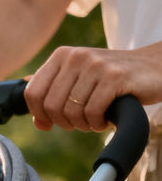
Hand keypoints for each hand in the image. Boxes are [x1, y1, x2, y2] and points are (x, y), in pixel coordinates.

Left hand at [25, 44, 161, 131]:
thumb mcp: (79, 80)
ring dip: (83, 124)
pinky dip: (97, 123)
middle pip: (51, 105)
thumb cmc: (112, 79)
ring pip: (71, 111)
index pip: (32, 93)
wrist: (154, 67)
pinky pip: (93, 111)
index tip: (52, 122)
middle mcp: (76, 57)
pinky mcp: (116, 77)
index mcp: (62, 56)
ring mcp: (96, 65)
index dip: (39, 114)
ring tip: (94, 120)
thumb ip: (54, 96)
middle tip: (79, 123)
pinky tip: (104, 120)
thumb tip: (38, 122)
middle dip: (64, 122)